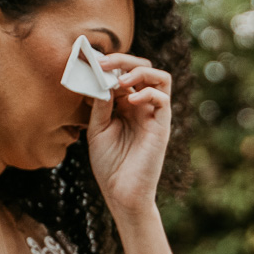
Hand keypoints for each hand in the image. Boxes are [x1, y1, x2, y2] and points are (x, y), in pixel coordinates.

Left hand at [86, 55, 171, 220]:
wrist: (122, 194)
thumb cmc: (110, 165)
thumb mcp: (98, 129)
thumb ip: (101, 104)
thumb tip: (100, 79)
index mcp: (125, 105)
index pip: (122, 74)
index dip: (108, 64)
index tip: (90, 60)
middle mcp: (142, 106)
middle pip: (143, 68)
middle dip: (123, 60)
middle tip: (103, 62)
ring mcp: (154, 114)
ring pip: (160, 76)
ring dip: (139, 71)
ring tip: (120, 80)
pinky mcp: (162, 125)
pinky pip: (163, 98)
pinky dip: (147, 93)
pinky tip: (129, 101)